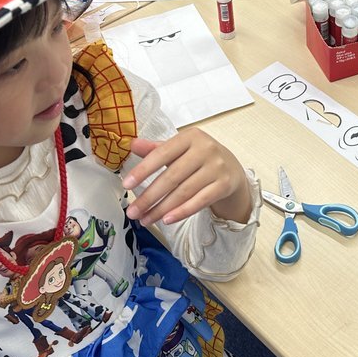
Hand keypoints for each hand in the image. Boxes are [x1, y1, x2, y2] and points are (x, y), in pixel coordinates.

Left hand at [123, 132, 251, 225]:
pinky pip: (200, 201)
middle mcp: (205, 148)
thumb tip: (132, 144)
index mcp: (190, 136)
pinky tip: (166, 220)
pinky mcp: (225, 184)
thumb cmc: (198, 158)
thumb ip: (156, 148)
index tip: (126, 185)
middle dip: (149, 196)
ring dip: (161, 209)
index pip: (162, 154)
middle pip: (172, 176)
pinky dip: (182, 212)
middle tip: (132, 212)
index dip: (143, 170)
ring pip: (184, 192)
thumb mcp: (179, 149)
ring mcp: (217, 167)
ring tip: (145, 220)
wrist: (231, 168)